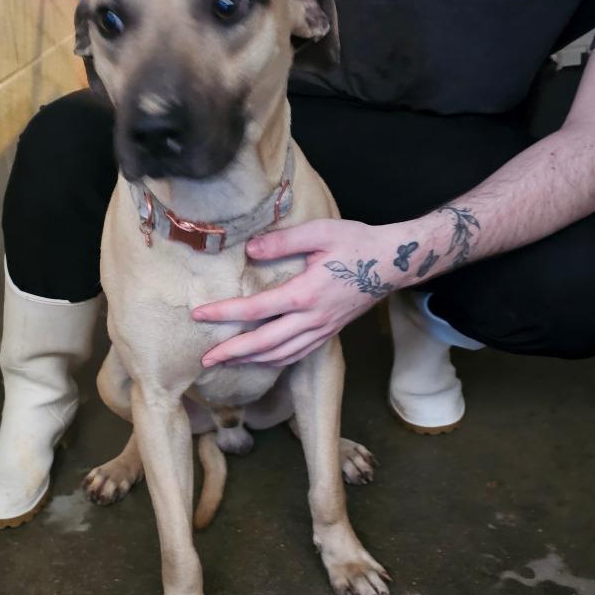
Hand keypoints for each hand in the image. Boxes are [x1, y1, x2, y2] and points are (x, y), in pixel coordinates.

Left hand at [193, 218, 417, 367]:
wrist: (394, 262)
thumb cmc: (357, 243)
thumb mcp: (320, 231)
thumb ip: (282, 241)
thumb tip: (249, 249)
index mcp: (305, 294)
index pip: (255, 310)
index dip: (224, 314)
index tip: (200, 315)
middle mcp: (312, 319)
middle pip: (264, 344)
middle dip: (232, 353)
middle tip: (205, 360)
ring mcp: (322, 329)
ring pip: (280, 355)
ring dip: (250, 361)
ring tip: (226, 362)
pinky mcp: (329, 332)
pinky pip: (297, 354)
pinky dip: (275, 361)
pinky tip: (261, 360)